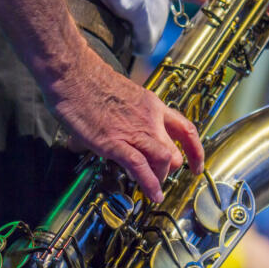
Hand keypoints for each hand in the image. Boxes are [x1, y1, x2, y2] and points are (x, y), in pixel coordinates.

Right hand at [46, 43, 204, 202]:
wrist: (72, 72)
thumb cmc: (88, 80)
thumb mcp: (120, 96)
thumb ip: (123, 116)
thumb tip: (110, 131)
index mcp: (153, 106)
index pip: (186, 130)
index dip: (195, 152)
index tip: (196, 165)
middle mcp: (150, 119)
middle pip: (175, 153)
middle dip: (169, 170)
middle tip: (159, 176)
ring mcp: (134, 131)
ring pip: (164, 161)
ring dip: (159, 178)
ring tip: (151, 186)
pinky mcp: (114, 142)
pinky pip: (140, 167)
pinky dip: (149, 184)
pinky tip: (151, 194)